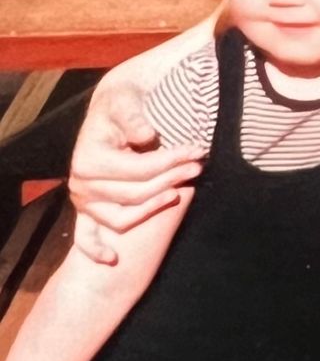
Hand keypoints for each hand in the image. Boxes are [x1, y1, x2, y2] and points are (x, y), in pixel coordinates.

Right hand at [69, 83, 204, 263]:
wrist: (110, 109)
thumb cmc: (119, 104)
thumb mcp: (124, 102)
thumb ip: (133, 118)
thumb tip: (146, 135)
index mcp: (88, 158)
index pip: (140, 169)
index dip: (171, 162)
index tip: (197, 152)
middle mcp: (81, 182)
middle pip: (135, 194)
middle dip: (171, 180)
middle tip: (198, 168)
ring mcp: (83, 200)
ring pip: (122, 217)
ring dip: (152, 209)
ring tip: (180, 193)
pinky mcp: (86, 209)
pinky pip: (85, 236)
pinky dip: (94, 249)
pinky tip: (111, 259)